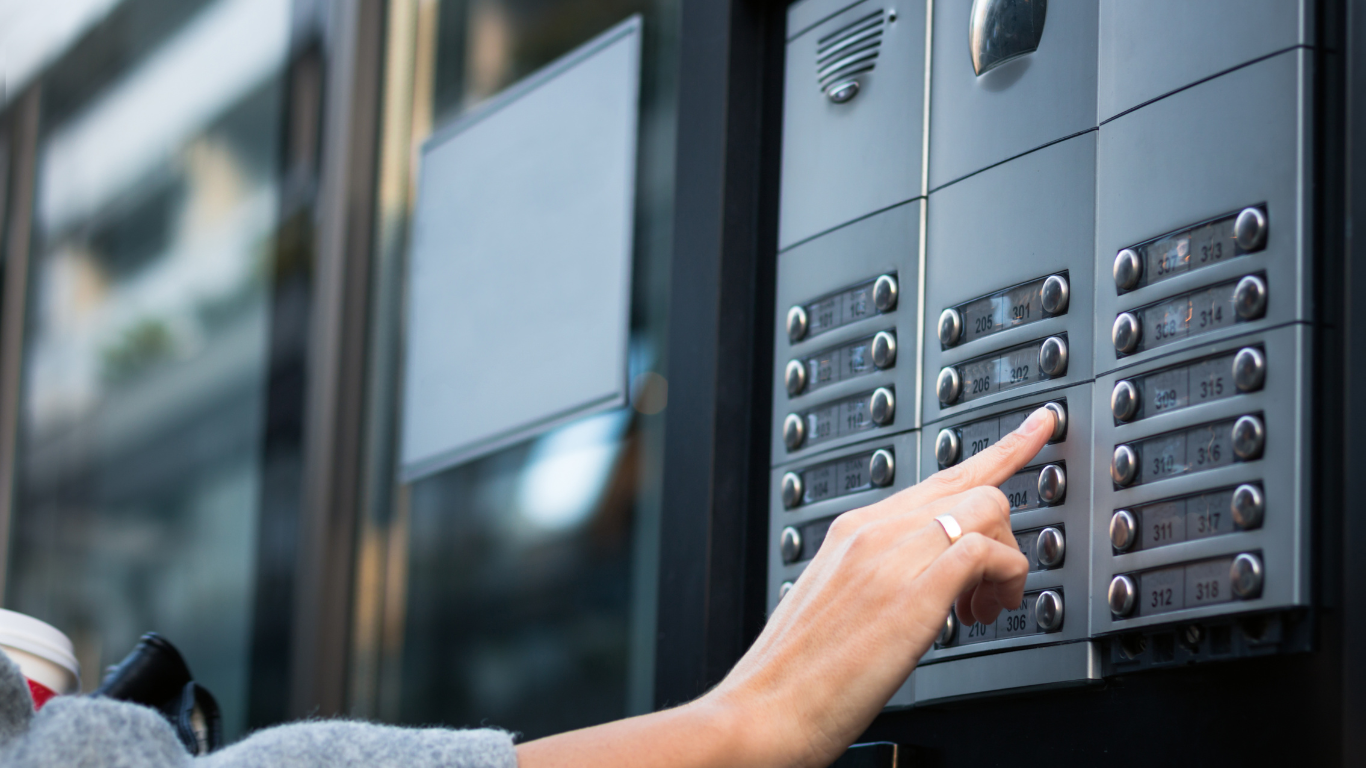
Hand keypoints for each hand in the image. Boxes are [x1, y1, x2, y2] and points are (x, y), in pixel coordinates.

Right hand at [704, 406, 1055, 767]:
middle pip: (971, 485)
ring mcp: (891, 555)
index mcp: (853, 530)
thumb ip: (879, 576)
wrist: (764, 710)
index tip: (1036, 426)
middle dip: (1006, 529)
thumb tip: (924, 584)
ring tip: (984, 612)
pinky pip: (984, 551)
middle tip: (1002, 583)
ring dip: (1005, 561)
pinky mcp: (913, 590)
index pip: (938, 477)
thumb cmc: (796, 674)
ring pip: (985, 509)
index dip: (1000, 451)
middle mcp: (873, 529)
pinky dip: (1003, 578)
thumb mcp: (835, 604)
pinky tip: (982, 612)